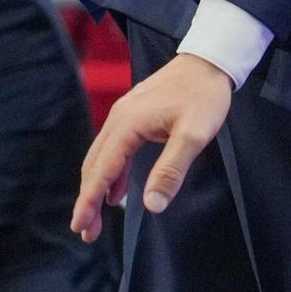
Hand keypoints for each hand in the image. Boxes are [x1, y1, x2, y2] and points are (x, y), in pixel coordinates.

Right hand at [71, 52, 232, 242]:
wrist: (210, 60)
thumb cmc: (205, 95)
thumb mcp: (194, 134)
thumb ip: (171, 169)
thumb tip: (152, 205)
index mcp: (128, 124)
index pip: (103, 170)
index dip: (90, 201)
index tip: (80, 226)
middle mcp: (118, 119)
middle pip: (95, 165)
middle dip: (88, 199)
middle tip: (86, 231)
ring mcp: (124, 115)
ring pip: (102, 157)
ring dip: (98, 186)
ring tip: (96, 217)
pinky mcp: (134, 114)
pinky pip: (115, 148)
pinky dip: (112, 171)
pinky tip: (117, 190)